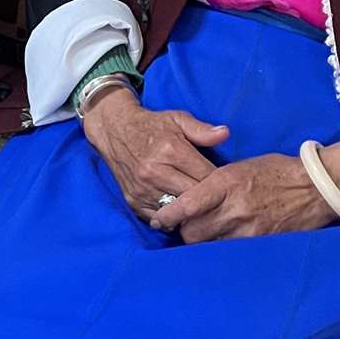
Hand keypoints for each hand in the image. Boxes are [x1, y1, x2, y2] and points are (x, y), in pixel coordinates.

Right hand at [82, 87, 229, 219]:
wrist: (114, 130)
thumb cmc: (151, 125)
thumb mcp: (178, 119)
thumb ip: (202, 129)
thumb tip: (225, 134)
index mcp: (170, 150)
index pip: (207, 176)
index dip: (220, 182)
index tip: (225, 183)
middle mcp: (155, 172)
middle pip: (194, 197)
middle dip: (208, 199)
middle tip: (216, 199)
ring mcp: (142, 189)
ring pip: (178, 212)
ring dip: (190, 212)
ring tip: (200, 207)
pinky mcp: (133, 201)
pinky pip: (160, 219)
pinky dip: (171, 218)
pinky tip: (179, 211)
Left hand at [148, 154, 338, 241]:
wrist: (315, 187)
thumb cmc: (275, 171)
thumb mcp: (239, 166)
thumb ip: (215, 183)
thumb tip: (192, 196)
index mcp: (225, 182)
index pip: (187, 204)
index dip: (168, 215)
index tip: (159, 221)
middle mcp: (234, 207)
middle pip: (193, 232)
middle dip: (186, 232)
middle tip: (187, 227)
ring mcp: (249, 228)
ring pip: (210, 246)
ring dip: (204, 243)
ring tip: (206, 236)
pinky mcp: (262, 243)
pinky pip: (232, 253)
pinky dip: (224, 250)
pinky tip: (225, 244)